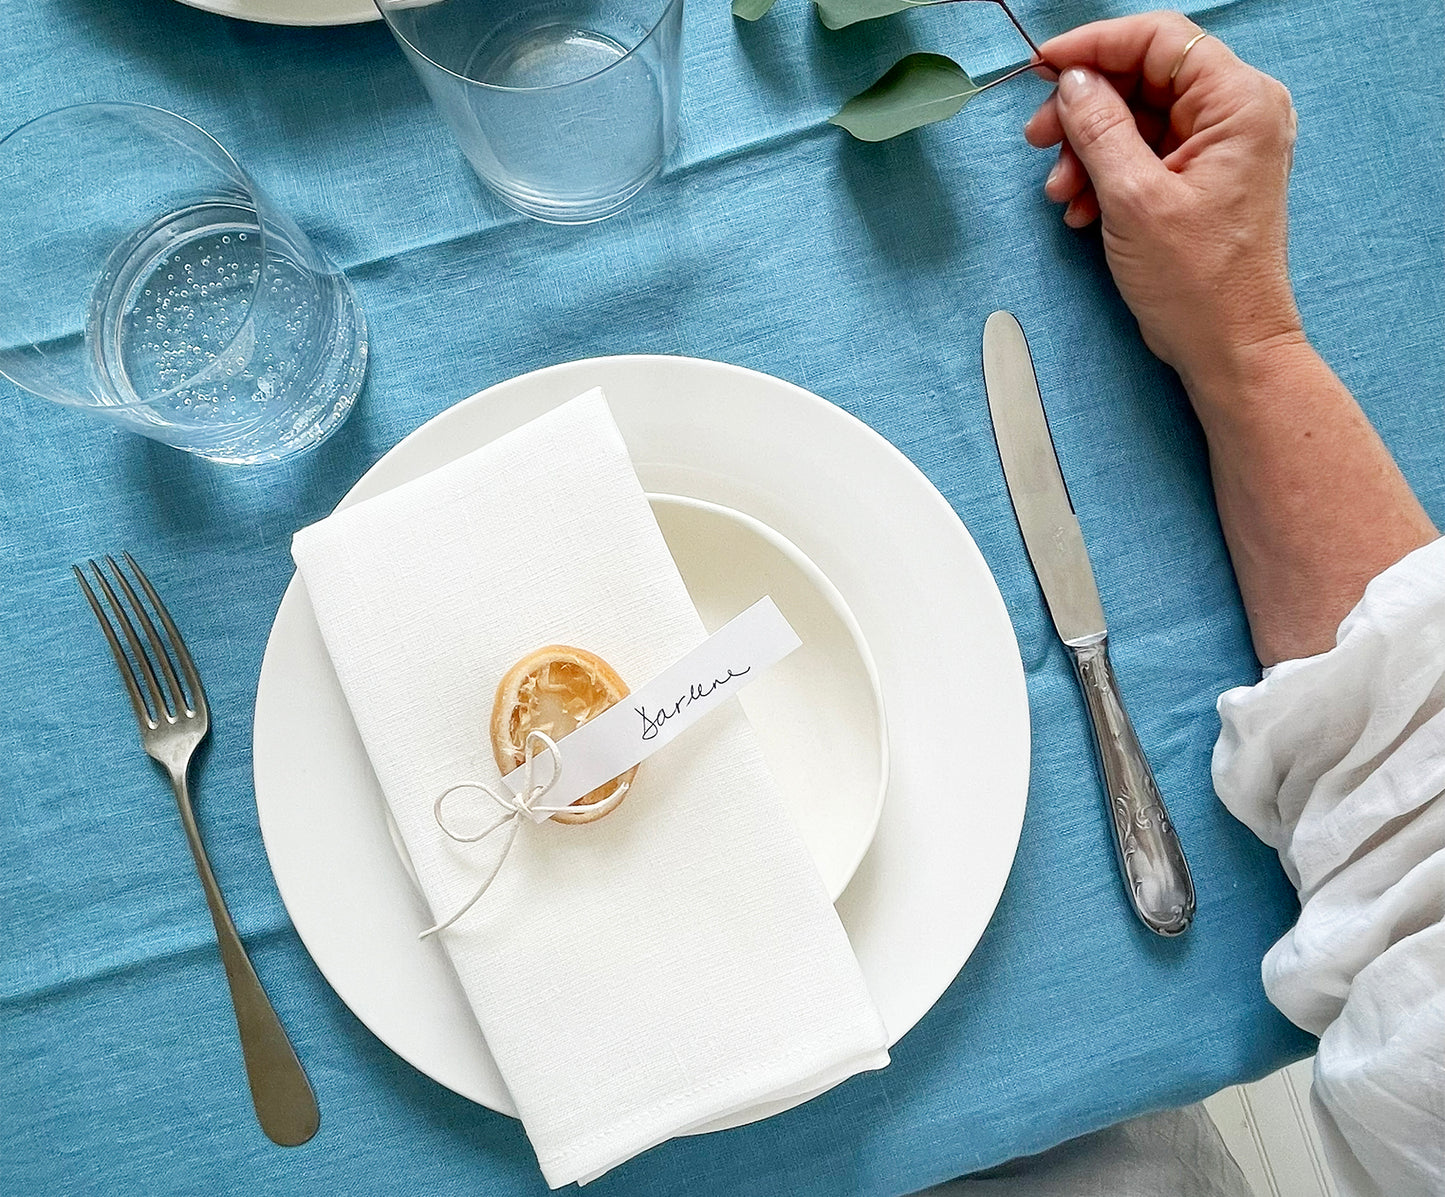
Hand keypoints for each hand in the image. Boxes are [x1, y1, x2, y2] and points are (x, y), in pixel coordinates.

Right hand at [1024, 13, 1303, 406]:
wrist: (1229, 349)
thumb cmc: (1197, 282)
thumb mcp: (1133, 199)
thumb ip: (1098, 128)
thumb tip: (1070, 82)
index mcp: (1238, 102)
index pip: (1159, 39)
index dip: (1093, 46)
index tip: (1041, 69)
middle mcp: (1238, 113)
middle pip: (1143, 78)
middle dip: (1084, 110)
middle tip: (1037, 142)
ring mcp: (1221, 147)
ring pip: (1137, 119)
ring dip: (1088, 150)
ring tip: (1062, 196)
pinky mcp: (1203, 179)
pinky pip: (1145, 155)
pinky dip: (1106, 175)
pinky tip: (1082, 211)